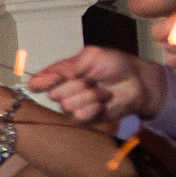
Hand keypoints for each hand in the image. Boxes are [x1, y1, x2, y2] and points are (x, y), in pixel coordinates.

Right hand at [28, 47, 165, 124]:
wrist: (137, 80)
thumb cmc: (115, 65)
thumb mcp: (90, 56)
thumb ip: (66, 66)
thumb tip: (42, 76)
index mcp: (60, 75)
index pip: (38, 82)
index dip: (41, 82)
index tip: (53, 78)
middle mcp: (63, 92)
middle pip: (54, 94)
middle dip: (74, 85)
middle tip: (91, 79)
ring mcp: (73, 106)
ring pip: (67, 105)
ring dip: (88, 95)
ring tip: (102, 90)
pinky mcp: (85, 119)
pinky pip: (80, 115)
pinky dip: (93, 107)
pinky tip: (103, 102)